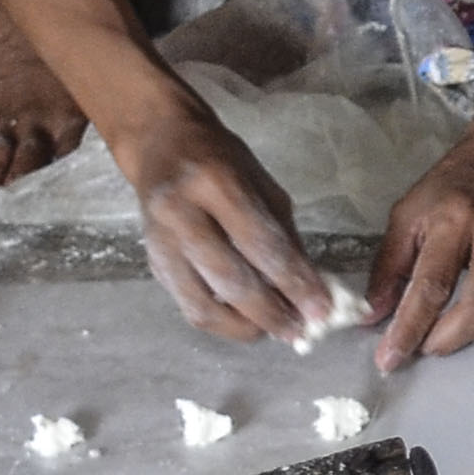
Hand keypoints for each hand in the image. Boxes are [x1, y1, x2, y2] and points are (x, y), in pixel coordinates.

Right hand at [108, 96, 339, 342]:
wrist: (160, 143)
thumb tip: (311, 287)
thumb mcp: (262, 185)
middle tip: (301, 331)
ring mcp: (160, 243)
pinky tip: (246, 321)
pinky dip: (221, 321)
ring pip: (202, 306)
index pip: (260, 245)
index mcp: (215, 184)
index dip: (294, 283)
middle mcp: (180, 215)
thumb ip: (285, 236)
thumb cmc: (220, 160)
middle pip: (230, 281)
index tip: (322, 310)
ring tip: (275, 331)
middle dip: (271, 313)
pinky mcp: (152, 263)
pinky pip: (187, 306)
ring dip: (244, 328)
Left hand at [371, 114, 473, 370]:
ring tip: (473, 331)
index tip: (390, 360)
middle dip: (449, 340)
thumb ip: (390, 264)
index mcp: (456, 219)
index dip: (408, 330)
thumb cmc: (457, 182)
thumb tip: (373, 315)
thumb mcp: (410, 211)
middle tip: (429, 346)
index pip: (431, 286)